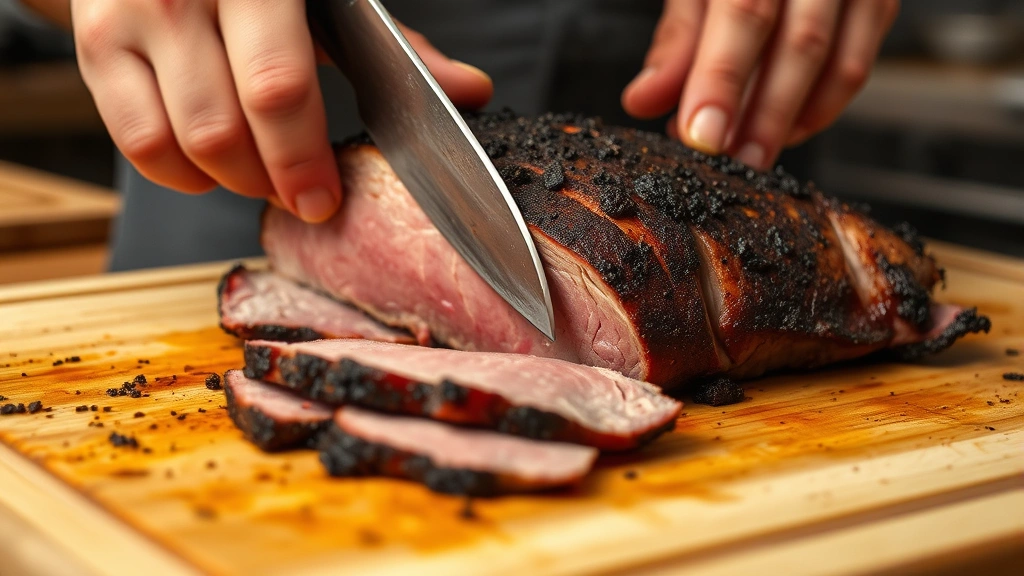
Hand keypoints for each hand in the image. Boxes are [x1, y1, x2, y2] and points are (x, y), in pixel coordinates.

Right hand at [71, 1, 492, 222]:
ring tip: (264, 177)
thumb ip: (395, 48)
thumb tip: (473, 93)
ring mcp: (129, 18)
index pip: (278, 89)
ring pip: (182, 144)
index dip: (302, 161)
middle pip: (226, 130)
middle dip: (272, 183)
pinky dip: (180, 174)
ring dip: (232, 183)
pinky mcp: (97, 47)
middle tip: (303, 196)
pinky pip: (138, 143)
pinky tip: (212, 167)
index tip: (324, 202)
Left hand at [622, 0, 898, 169]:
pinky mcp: (877, 1)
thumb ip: (676, 39)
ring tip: (749, 154)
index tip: (702, 135)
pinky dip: (820, 108)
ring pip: (840, 62)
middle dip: (763, 116)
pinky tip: (783, 130)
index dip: (721, 80)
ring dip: (793, 120)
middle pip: (802, 43)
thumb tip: (645, 100)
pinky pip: (857, 65)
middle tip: (733, 162)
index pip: (744, 13)